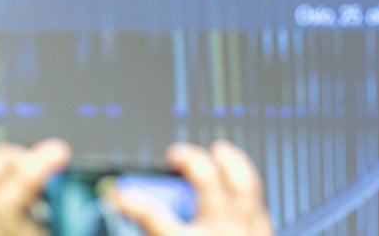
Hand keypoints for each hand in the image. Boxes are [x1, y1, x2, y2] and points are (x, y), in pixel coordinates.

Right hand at [112, 140, 273, 235]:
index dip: (131, 201)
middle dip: (193, 160)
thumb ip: (153, 232)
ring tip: (221, 150)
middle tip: (177, 154)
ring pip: (244, 188)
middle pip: (208, 183)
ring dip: (232, 164)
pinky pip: (262, 212)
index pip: (153, 216)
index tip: (116, 193)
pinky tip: (246, 192)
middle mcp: (221, 235)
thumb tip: (129, 213)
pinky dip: (251, 197)